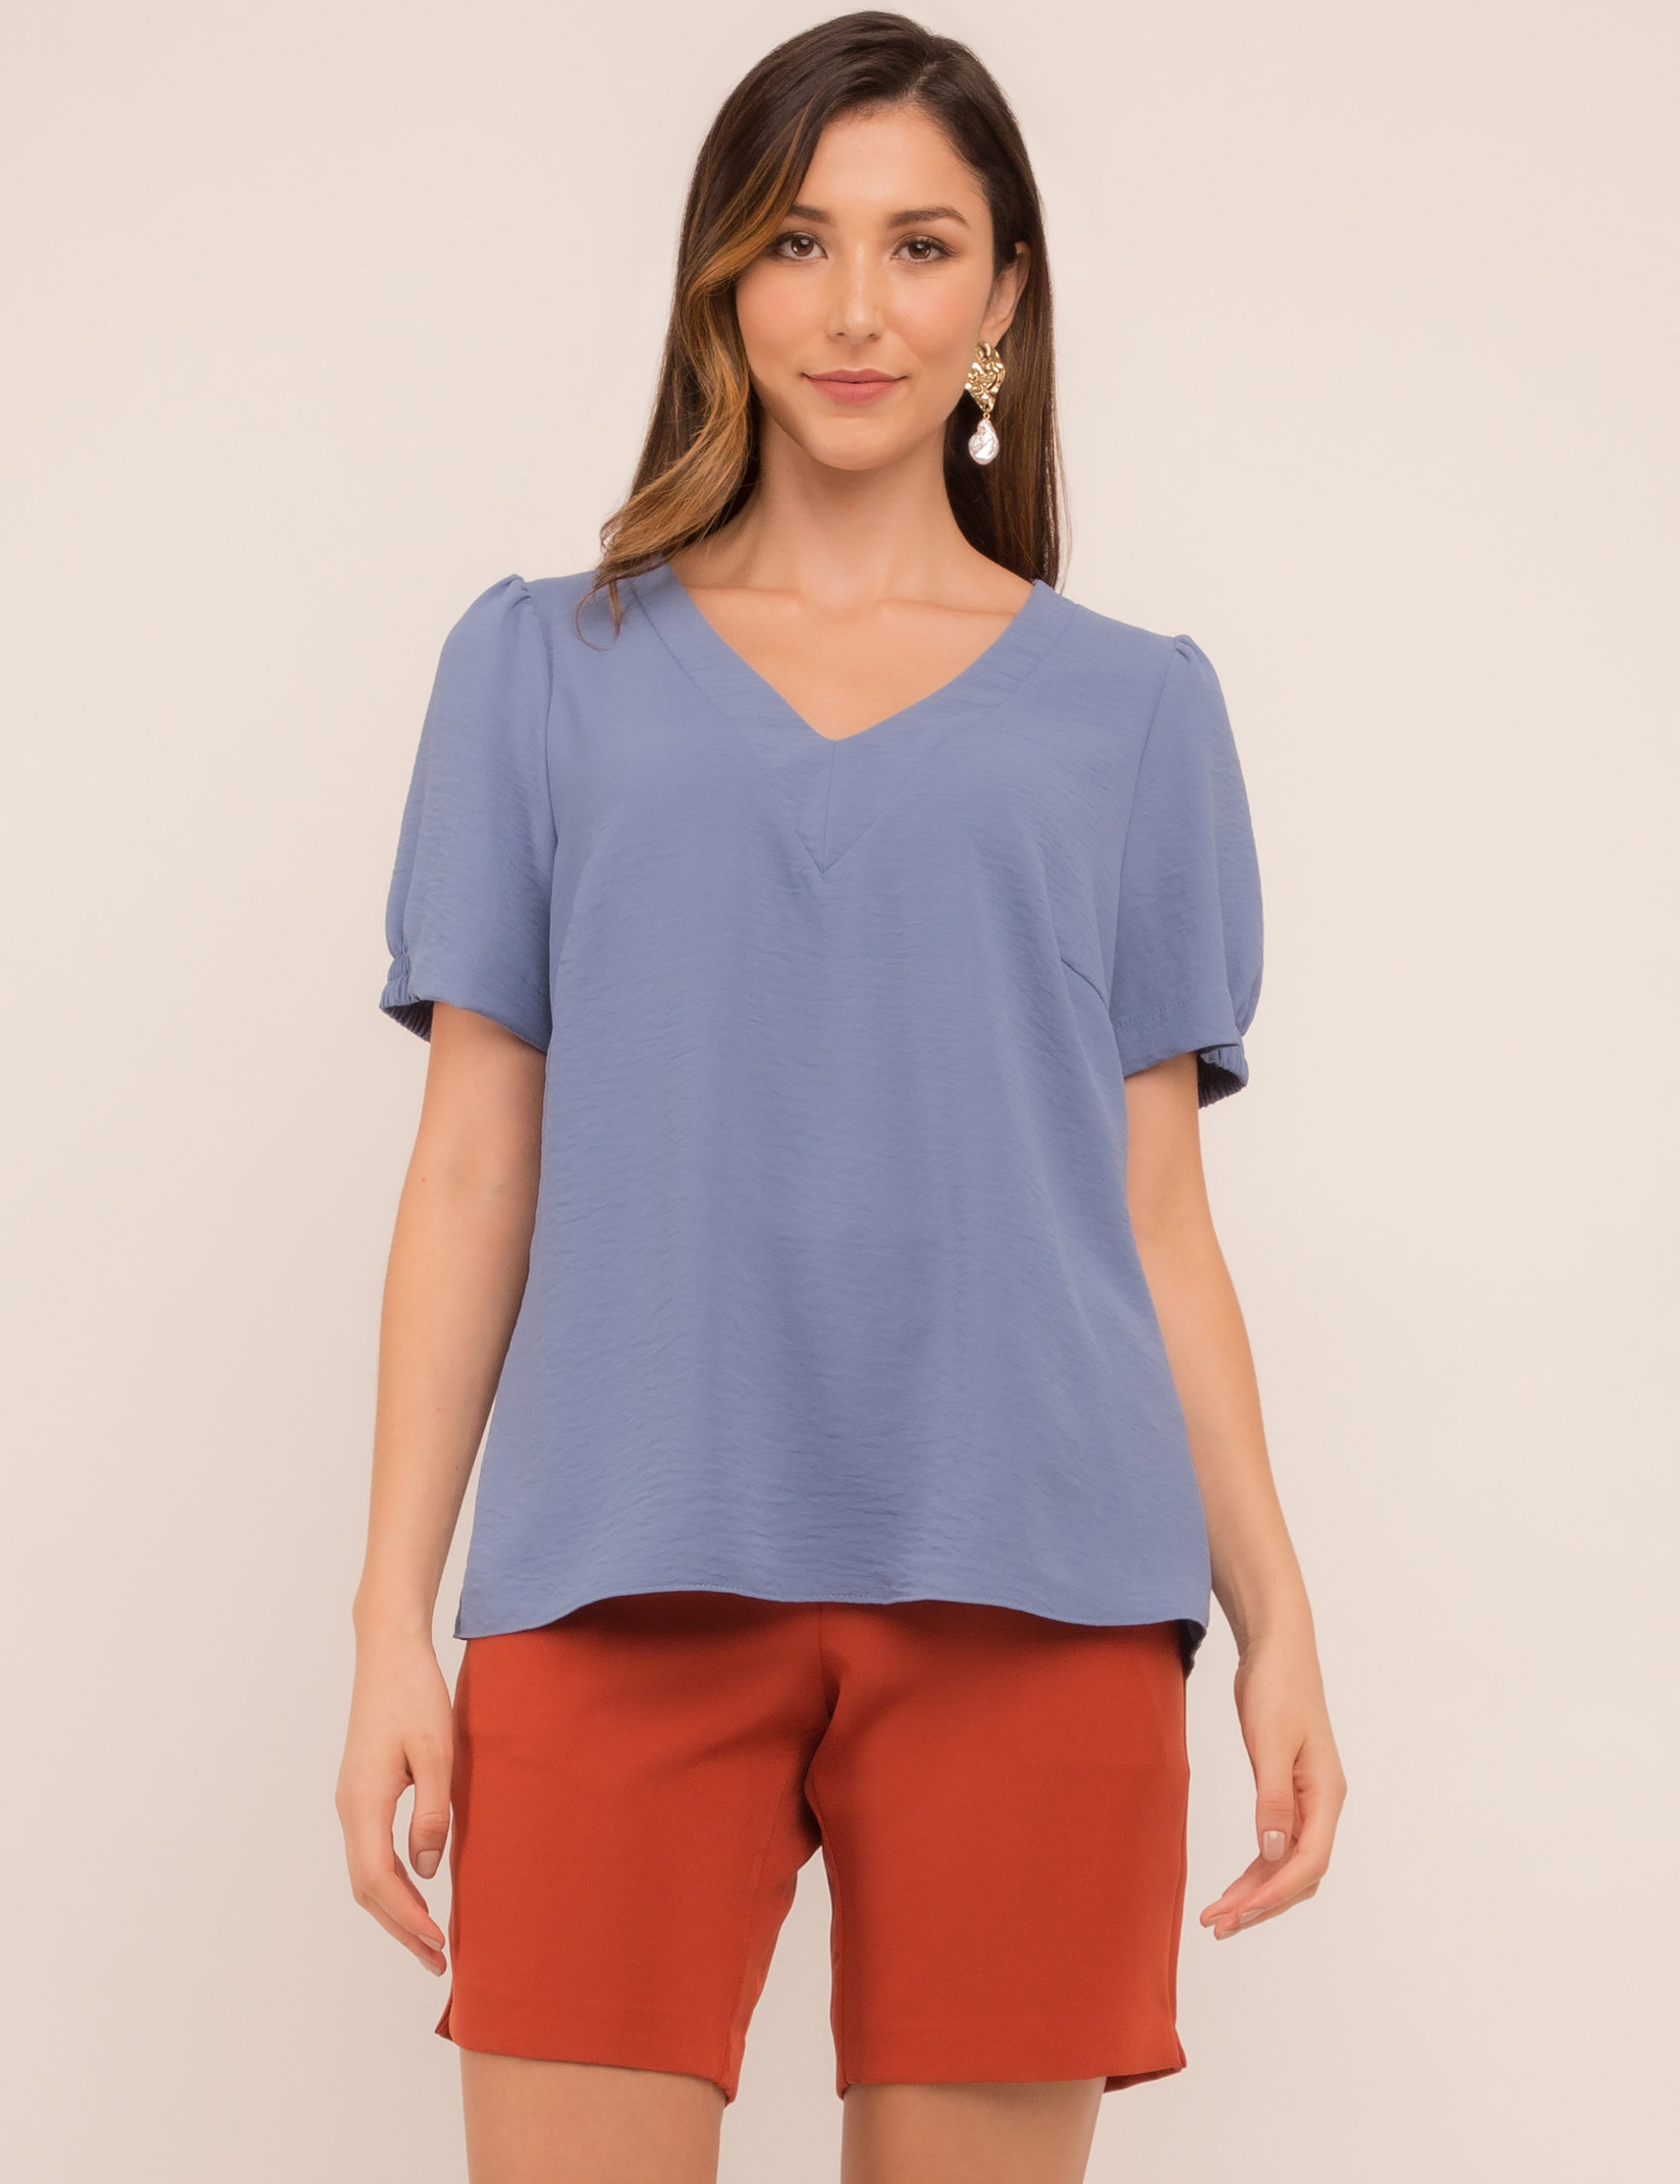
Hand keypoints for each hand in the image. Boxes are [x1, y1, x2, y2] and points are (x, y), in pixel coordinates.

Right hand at [335, 1630, 454, 1972]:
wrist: (389, 1652)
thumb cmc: (415, 1695)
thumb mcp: (438, 1752)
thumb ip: (432, 1812)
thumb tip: (427, 1870)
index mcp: (364, 1803)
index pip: (380, 1880)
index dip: (409, 1918)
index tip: (439, 1945)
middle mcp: (349, 1808)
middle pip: (367, 1889)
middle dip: (400, 1928)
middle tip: (438, 1962)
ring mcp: (351, 1801)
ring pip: (365, 1873)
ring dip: (395, 1910)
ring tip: (430, 1940)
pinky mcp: (360, 1791)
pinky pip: (370, 1852)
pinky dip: (391, 1883)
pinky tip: (417, 1890)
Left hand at [1200, 1630, 1345, 1940]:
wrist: (1276, 1649)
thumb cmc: (1277, 1687)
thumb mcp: (1271, 1741)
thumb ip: (1273, 1798)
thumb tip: (1272, 1853)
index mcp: (1326, 1794)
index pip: (1308, 1861)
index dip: (1275, 1892)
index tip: (1239, 1912)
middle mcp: (1321, 1803)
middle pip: (1299, 1872)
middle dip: (1262, 1903)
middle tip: (1218, 1925)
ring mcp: (1306, 1799)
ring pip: (1288, 1863)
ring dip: (1258, 1892)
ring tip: (1220, 1916)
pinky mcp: (1287, 1790)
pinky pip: (1277, 1844)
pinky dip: (1257, 1868)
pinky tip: (1237, 1884)